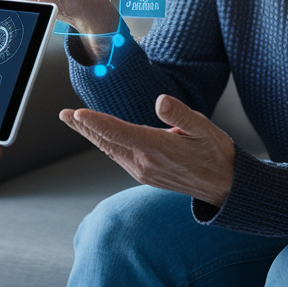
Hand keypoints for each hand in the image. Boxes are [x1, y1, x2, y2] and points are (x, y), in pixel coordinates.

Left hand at [60, 95, 235, 207]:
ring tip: (75, 121)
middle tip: (63, 114)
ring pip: (110, 149)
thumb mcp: (203, 127)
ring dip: (91, 135)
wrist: (224, 185)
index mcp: (156, 148)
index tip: (76, 113)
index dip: (95, 122)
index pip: (118, 132)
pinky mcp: (145, 175)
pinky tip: (100, 137)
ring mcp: (143, 171)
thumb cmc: (214, 152)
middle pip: (106, 141)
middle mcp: (144, 162)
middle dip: (84, 126)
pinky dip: (105, 143)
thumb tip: (160, 101)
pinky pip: (118, 156)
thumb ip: (180, 114)